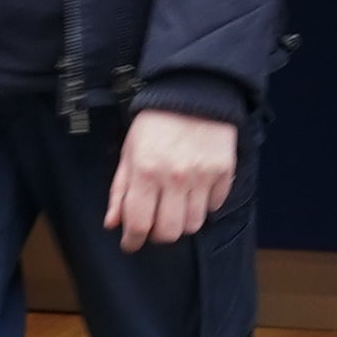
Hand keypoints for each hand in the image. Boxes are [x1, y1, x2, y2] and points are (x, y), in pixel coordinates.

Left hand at [106, 109, 238, 250]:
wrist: (193, 92)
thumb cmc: (156, 122)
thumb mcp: (129, 151)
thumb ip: (120, 189)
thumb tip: (113, 223)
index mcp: (146, 171)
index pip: (139, 223)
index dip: (132, 241)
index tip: (130, 243)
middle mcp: (175, 177)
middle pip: (169, 232)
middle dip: (158, 234)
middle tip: (154, 223)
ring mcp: (202, 176)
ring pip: (193, 224)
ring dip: (182, 221)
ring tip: (176, 206)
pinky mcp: (223, 172)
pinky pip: (214, 205)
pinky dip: (204, 204)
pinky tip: (196, 190)